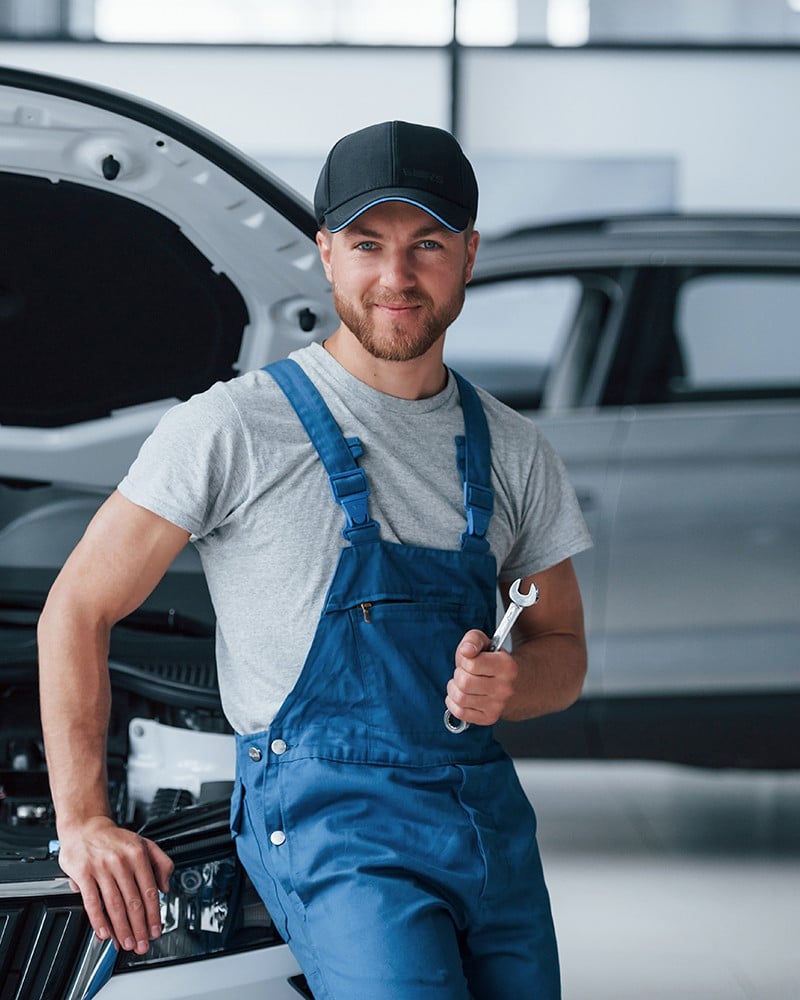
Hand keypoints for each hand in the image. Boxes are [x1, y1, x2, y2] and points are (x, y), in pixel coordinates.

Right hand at [57, 816, 173, 952]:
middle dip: (139, 927)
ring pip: (114, 904)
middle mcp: (121, 861)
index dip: (154, 914)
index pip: (150, 890)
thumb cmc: (115, 839)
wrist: (85, 826)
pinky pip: (92, 901)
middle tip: (142, 944)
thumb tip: (166, 887)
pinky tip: (104, 932)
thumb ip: (161, 863)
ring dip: (121, 928)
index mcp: (138, 854)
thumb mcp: (144, 843)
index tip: (156, 930)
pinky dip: (98, 920)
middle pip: (133, 901)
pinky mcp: (83, 872)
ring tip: (126, 943)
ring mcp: (101, 867)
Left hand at [445, 628, 518, 726]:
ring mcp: (498, 705)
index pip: (471, 664)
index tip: (470, 661)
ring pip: (460, 698)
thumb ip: (473, 640)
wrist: (509, 682)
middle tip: (465, 673)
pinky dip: (453, 703)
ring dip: (454, 689)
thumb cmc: (491, 661)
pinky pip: (459, 712)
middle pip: (464, 683)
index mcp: (507, 667)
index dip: (465, 661)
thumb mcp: (483, 642)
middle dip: (458, 675)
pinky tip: (461, 696)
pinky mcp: (489, 718)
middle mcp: (505, 688)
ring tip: (462, 684)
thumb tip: (467, 650)